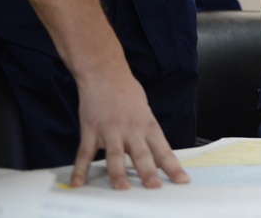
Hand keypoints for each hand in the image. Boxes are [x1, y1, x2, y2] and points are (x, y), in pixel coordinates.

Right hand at [70, 70, 189, 189]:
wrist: (105, 73)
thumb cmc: (127, 91)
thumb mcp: (145, 111)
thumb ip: (147, 133)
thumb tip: (155, 154)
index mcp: (148, 125)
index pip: (164, 150)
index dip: (173, 167)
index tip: (182, 181)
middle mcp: (131, 129)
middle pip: (142, 154)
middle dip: (149, 172)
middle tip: (154, 187)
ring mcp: (110, 130)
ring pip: (115, 155)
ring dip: (118, 172)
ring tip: (122, 188)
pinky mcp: (91, 129)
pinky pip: (85, 152)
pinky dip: (81, 168)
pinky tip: (79, 182)